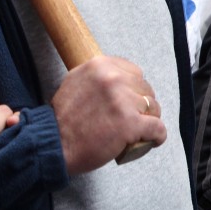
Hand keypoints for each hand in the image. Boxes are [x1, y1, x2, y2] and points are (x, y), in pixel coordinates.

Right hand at [51, 56, 167, 174]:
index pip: (135, 73)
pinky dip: (157, 136)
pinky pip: (158, 128)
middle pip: (146, 90)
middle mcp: (113, 78)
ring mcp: (123, 100)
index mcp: (100, 65)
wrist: (52, 144)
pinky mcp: (131, 123)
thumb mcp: (76, 82)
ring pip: (154, 108)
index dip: (134, 90)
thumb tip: (121, 77)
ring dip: (150, 120)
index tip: (129, 102)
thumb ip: (99, 77)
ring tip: (139, 131)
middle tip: (132, 119)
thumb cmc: (63, 119)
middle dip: (143, 105)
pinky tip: (152, 141)